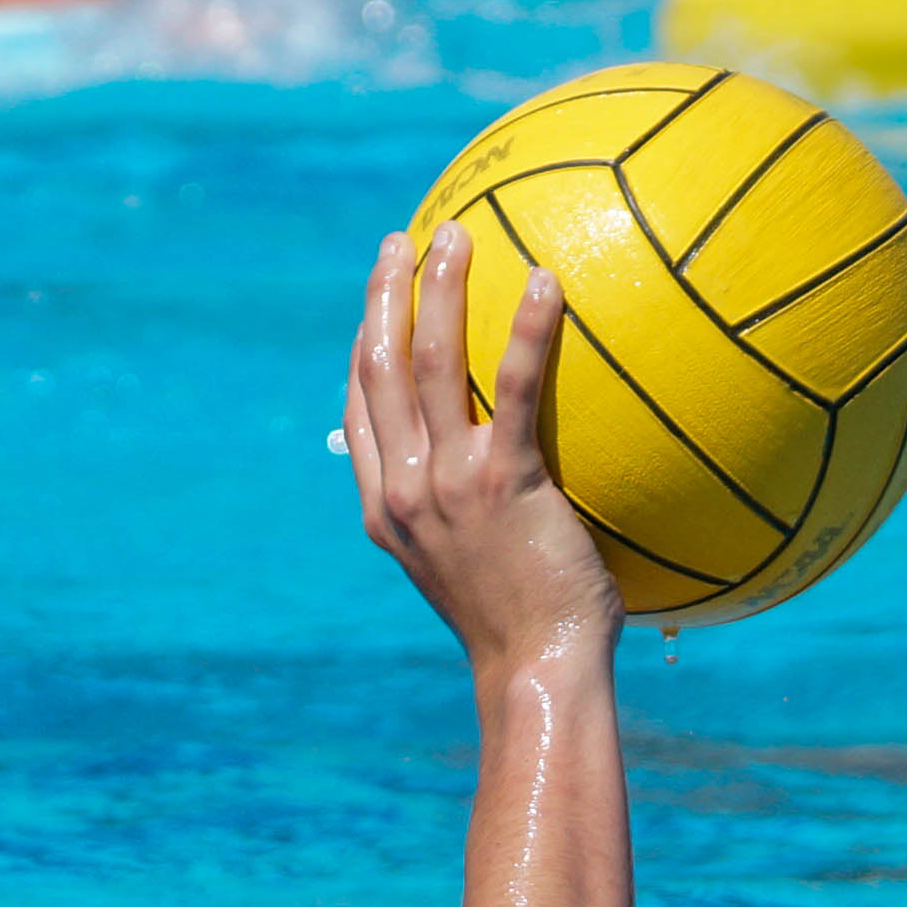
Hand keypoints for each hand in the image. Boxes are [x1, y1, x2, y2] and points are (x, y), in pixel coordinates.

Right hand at [345, 225, 620, 674]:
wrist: (536, 671)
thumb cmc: (523, 627)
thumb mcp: (471, 571)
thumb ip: (468, 519)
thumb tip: (505, 477)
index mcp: (384, 507)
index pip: (360, 410)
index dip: (363, 345)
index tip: (377, 300)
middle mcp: (401, 488)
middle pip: (378, 367)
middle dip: (384, 295)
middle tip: (401, 241)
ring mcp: (445, 483)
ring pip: (427, 362)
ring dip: (437, 289)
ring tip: (455, 235)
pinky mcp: (501, 483)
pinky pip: (513, 388)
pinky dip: (526, 331)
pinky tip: (547, 284)